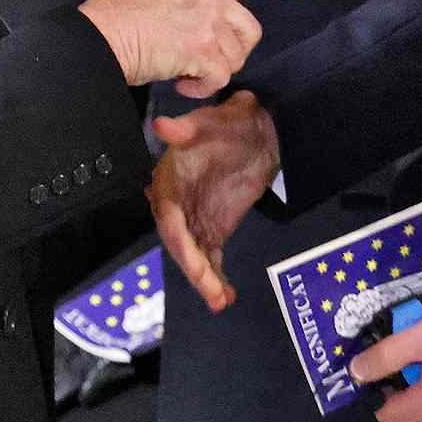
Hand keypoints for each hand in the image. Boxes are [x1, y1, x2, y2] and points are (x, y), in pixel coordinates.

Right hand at [79, 0, 314, 98]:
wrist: (103, 34)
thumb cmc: (120, 16)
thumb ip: (194, 4)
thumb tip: (206, 33)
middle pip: (249, 31)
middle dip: (233, 52)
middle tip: (202, 60)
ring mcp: (210, 20)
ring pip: (235, 59)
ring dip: (211, 72)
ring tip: (180, 69)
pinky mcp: (203, 49)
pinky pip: (219, 78)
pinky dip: (201, 88)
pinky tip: (181, 83)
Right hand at [148, 90, 279, 310]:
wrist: (257, 132)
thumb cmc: (231, 122)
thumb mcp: (214, 120)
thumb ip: (189, 128)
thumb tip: (164, 125)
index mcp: (169, 180)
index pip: (169, 217)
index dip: (178, 241)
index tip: (192, 261)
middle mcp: (177, 205)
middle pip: (180, 243)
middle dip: (194, 269)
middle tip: (213, 293)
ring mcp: (194, 220)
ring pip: (194, 256)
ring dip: (205, 281)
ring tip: (220, 301)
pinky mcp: (212, 229)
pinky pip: (210, 258)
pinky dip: (216, 278)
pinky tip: (226, 296)